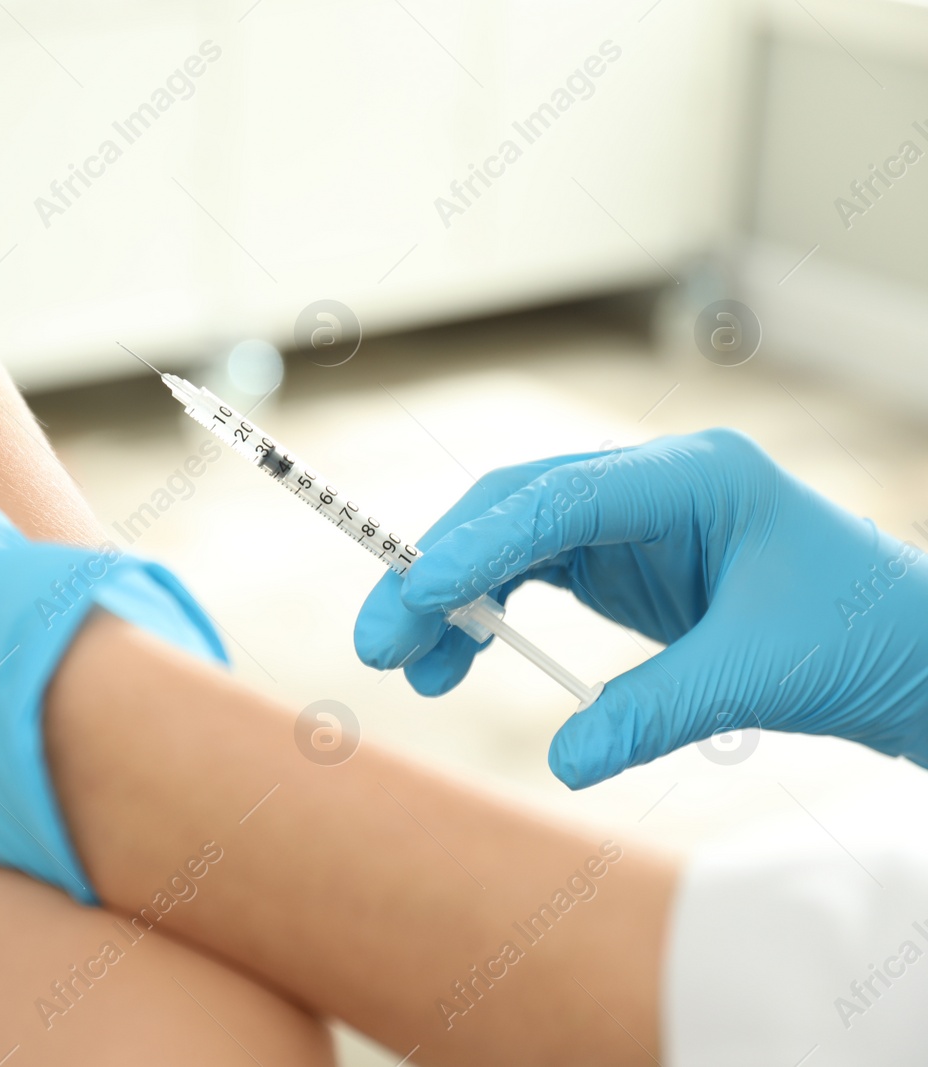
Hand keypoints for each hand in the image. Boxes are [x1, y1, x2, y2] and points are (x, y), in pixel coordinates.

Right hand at [353, 429, 927, 787]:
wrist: (918, 653)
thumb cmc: (866, 637)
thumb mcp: (760, 673)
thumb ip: (655, 709)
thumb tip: (565, 763)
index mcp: (693, 477)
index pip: (558, 497)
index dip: (476, 544)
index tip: (414, 594)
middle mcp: (651, 485)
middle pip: (513, 509)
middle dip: (439, 572)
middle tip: (379, 642)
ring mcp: (635, 521)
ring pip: (512, 541)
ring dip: (453, 600)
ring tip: (413, 671)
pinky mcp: (627, 562)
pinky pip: (533, 574)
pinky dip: (489, 615)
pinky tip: (458, 660)